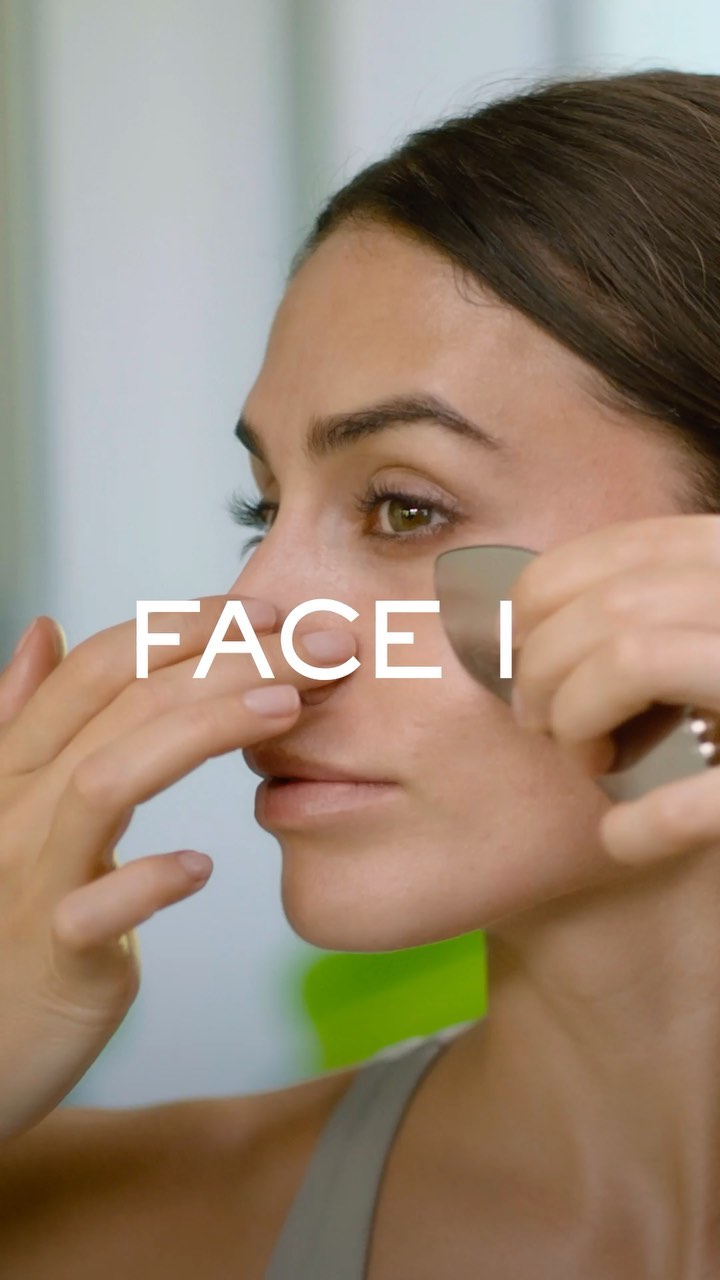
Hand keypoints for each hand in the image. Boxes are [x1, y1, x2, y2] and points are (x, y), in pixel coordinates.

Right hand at [0, 600, 355, 1143]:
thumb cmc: (9, 912)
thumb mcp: (11, 802)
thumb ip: (27, 716)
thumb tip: (45, 629)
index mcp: (19, 764)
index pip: (101, 668)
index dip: (183, 627)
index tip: (269, 612)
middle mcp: (20, 807)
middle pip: (125, 706)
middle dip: (229, 659)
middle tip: (322, 644)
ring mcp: (33, 878)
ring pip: (107, 783)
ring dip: (198, 733)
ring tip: (286, 707)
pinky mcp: (55, 956)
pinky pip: (95, 912)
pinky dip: (147, 882)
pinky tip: (203, 866)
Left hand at [508, 514, 719, 865]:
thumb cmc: (716, 712)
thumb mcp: (702, 632)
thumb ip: (647, 607)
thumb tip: (513, 619)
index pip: (621, 549)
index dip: (544, 600)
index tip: (519, 651)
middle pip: (616, 604)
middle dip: (545, 667)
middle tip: (537, 720)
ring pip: (634, 660)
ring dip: (580, 718)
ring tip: (585, 760)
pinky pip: (693, 801)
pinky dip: (641, 825)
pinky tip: (621, 840)